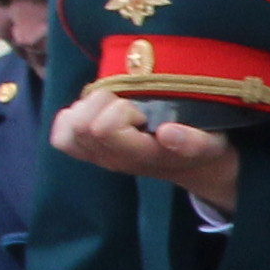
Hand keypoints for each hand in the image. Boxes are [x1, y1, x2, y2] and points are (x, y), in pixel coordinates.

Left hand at [49, 84, 242, 212]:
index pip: (103, 130)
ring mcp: (97, 157)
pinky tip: (97, 113)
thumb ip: (191, 142)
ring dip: (89, 107)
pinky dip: (73, 116)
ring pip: (70, 126)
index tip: (145, 110)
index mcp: (139, 157)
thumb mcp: (208, 143)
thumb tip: (166, 133)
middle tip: (129, 105)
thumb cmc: (200, 147)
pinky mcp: (87, 152)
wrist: (192, 165)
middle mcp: (113, 160)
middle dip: (104, 103)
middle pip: (81, 125)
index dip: (122, 109)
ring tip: (115, 107)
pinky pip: (61, 134)